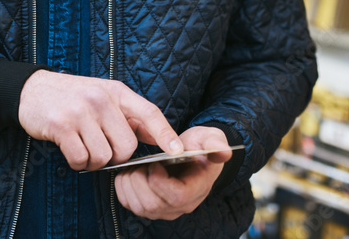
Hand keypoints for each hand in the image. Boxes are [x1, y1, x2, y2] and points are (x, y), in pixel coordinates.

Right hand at [18, 70, 182, 170]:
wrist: (31, 89)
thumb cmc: (74, 97)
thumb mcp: (104, 96)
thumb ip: (129, 116)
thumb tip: (161, 139)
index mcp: (117, 91)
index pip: (149, 113)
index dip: (165, 133)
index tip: (178, 150)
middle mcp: (101, 99)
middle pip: (127, 147)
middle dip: (116, 157)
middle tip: (101, 148)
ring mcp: (81, 112)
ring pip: (104, 157)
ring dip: (94, 161)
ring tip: (83, 146)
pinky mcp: (61, 126)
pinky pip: (80, 160)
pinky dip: (77, 162)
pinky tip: (70, 149)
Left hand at [114, 126, 231, 220]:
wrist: (191, 154)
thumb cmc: (200, 146)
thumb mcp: (209, 138)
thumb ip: (215, 143)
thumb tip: (225, 152)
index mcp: (196, 190)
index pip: (176, 197)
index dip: (160, 181)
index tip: (155, 162)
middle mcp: (180, 206)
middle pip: (153, 205)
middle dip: (140, 182)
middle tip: (141, 163)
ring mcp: (164, 210)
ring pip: (139, 207)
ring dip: (130, 184)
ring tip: (134, 166)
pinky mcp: (149, 208)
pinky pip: (130, 205)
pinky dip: (123, 189)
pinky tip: (128, 173)